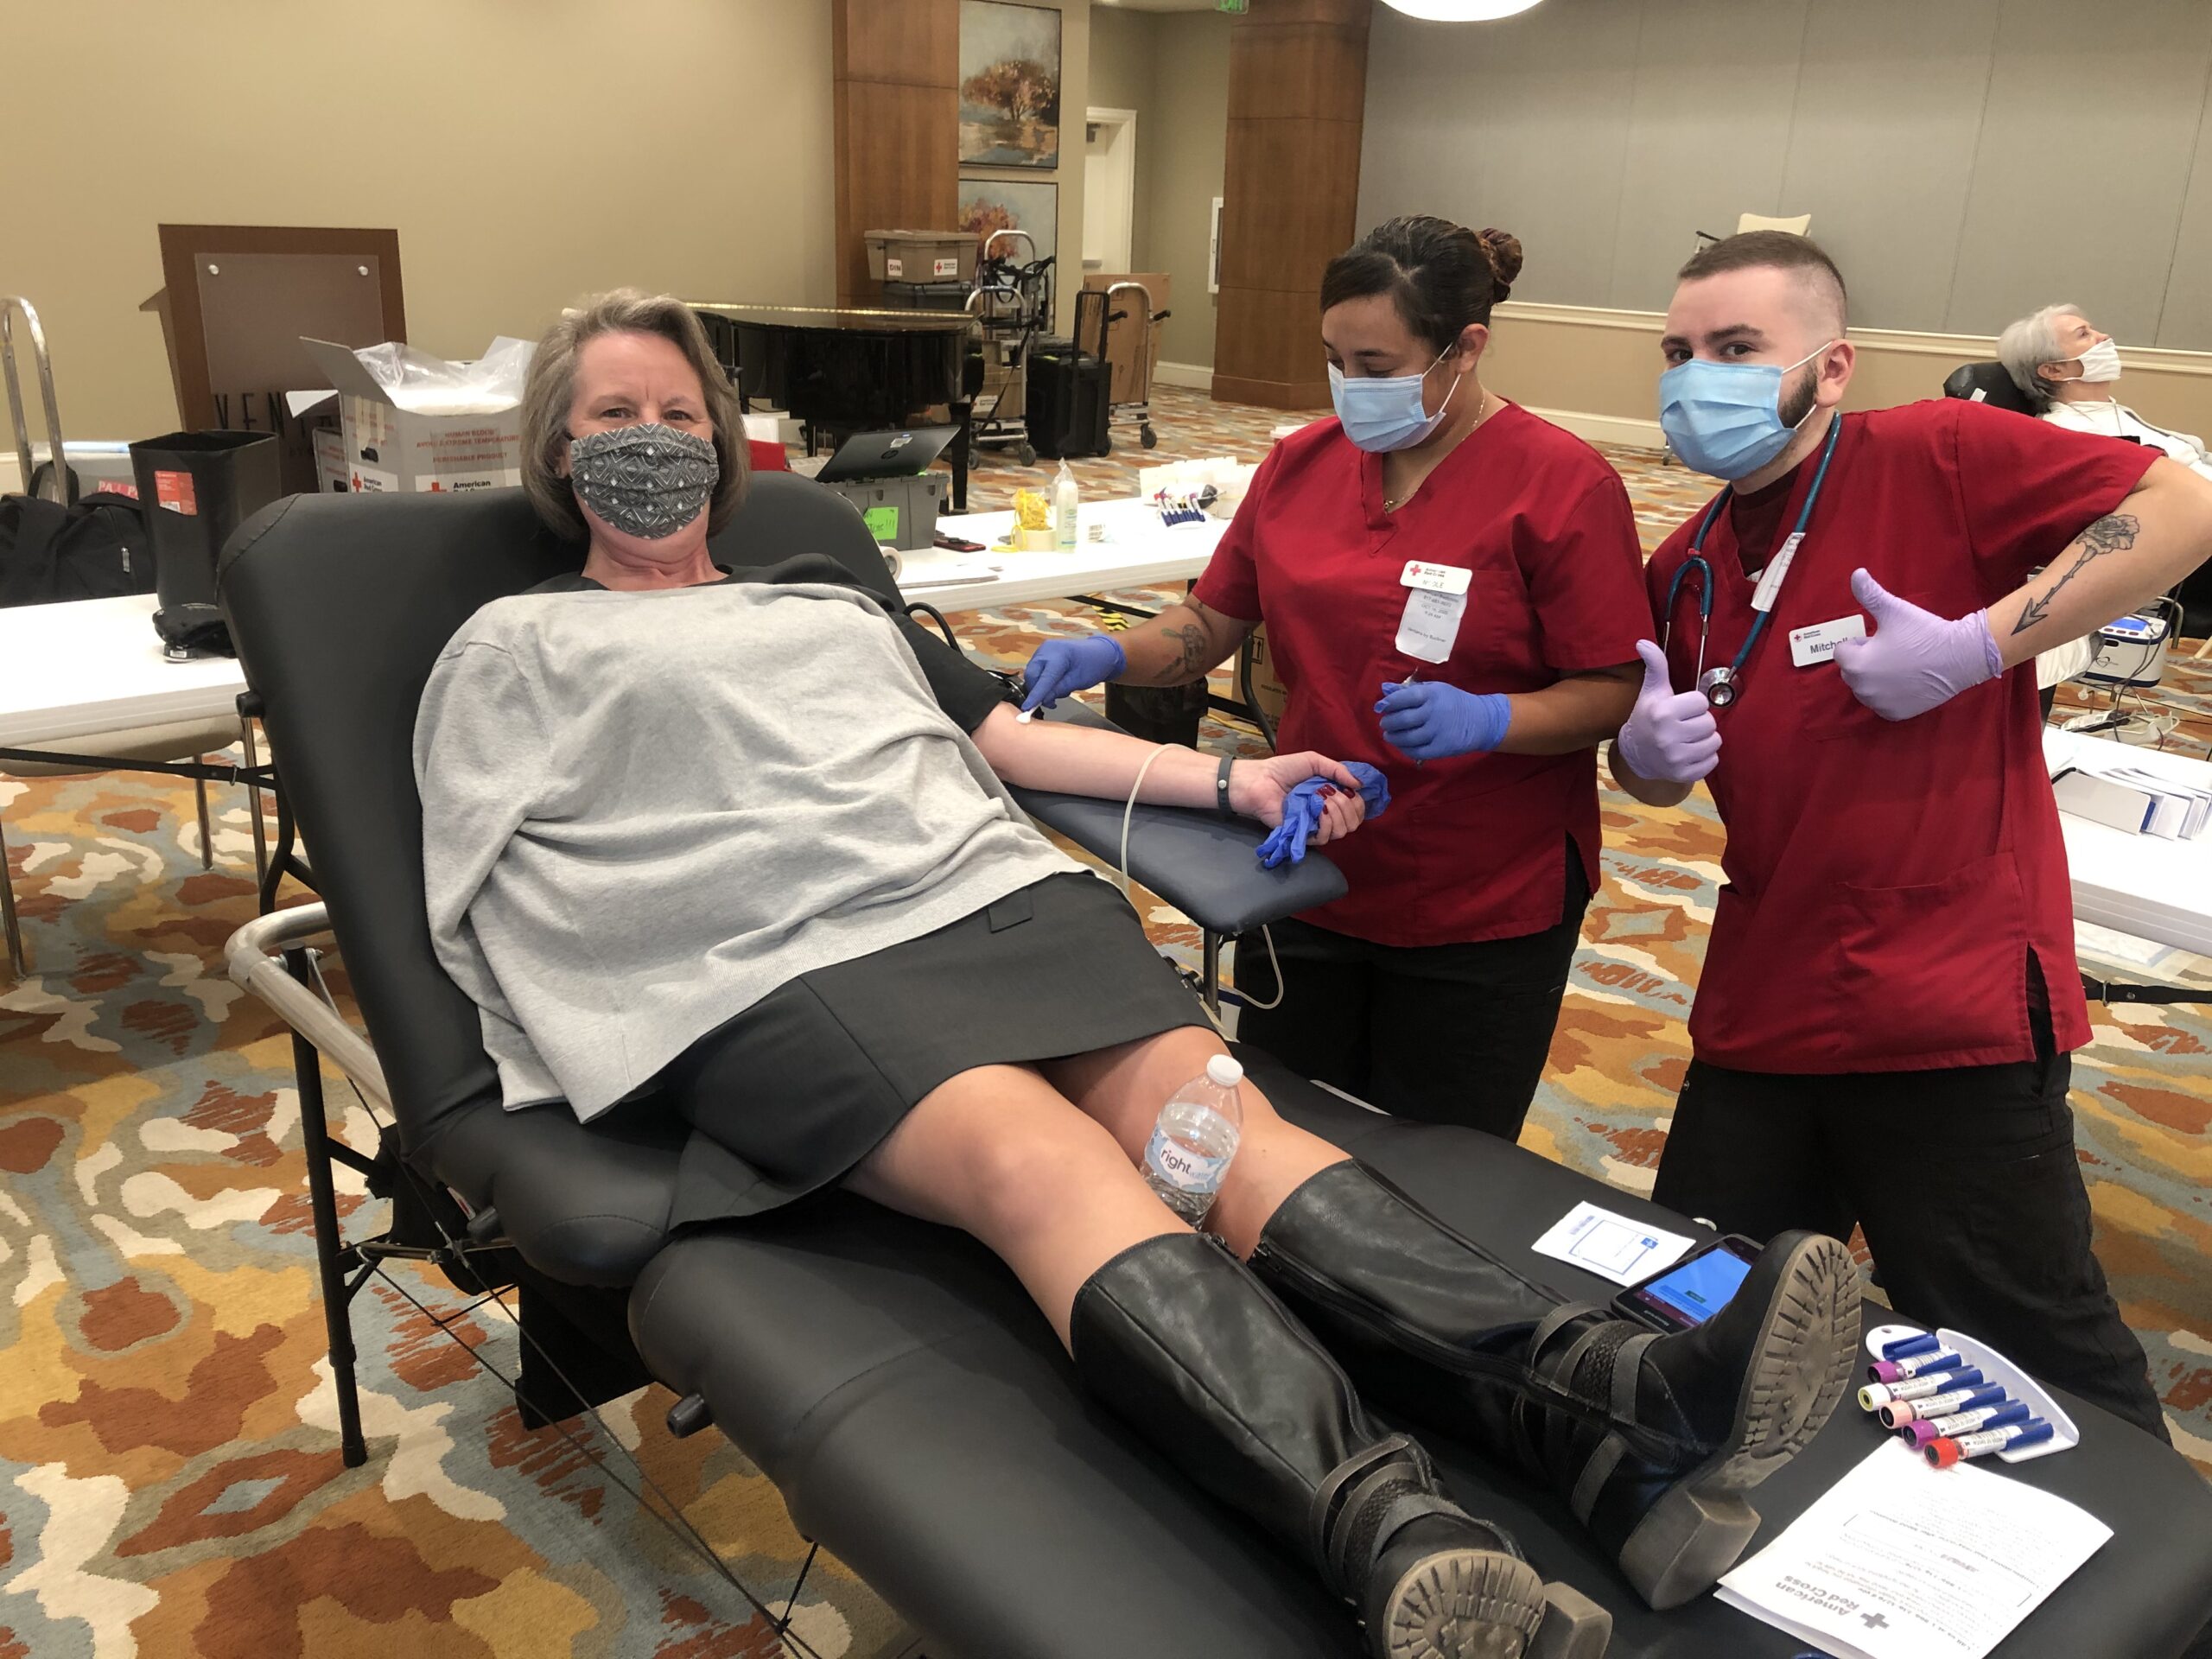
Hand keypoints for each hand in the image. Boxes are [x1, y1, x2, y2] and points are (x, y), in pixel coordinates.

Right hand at [1019, 634, 1127, 712]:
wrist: (1099, 652)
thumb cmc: (1093, 665)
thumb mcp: (1079, 681)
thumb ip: (1059, 690)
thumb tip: (1043, 700)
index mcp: (1059, 654)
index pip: (1044, 678)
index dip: (1035, 695)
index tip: (1027, 708)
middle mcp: (1046, 650)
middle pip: (1032, 675)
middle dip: (1037, 692)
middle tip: (1052, 703)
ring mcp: (1042, 651)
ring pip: (1032, 675)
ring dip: (1040, 687)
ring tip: (1058, 691)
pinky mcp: (1041, 655)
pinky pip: (1036, 671)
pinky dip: (1042, 682)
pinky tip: (1055, 684)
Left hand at [1246, 757, 1390, 867]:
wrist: (1261, 781)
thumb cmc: (1284, 769)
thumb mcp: (1315, 761)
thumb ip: (1338, 770)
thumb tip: (1360, 785)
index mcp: (1332, 797)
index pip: (1357, 809)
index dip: (1359, 802)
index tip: (1350, 791)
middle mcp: (1327, 813)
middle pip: (1353, 822)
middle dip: (1348, 806)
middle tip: (1331, 794)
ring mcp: (1315, 825)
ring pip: (1342, 831)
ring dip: (1337, 813)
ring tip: (1321, 801)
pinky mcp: (1303, 835)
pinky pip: (1324, 838)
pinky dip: (1326, 824)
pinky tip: (1317, 811)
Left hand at [1373, 679, 1511, 761]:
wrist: (1481, 720)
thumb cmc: (1452, 702)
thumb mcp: (1433, 689)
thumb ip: (1408, 690)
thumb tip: (1384, 689)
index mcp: (1431, 694)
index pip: (1403, 698)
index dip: (1388, 703)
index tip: (1381, 707)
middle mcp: (1434, 712)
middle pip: (1402, 720)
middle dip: (1388, 722)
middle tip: (1385, 723)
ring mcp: (1438, 732)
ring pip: (1407, 738)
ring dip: (1393, 737)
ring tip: (1389, 735)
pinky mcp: (1441, 748)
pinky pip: (1415, 752)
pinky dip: (1404, 749)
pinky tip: (1401, 744)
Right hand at [1613, 640, 1719, 783]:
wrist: (1636, 754)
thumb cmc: (1648, 717)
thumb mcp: (1652, 691)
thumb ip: (1655, 666)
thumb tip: (1643, 642)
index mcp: (1662, 713)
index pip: (1701, 702)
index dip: (1692, 704)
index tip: (1678, 710)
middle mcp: (1668, 737)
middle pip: (1710, 723)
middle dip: (1700, 722)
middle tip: (1683, 725)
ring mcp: (1676, 758)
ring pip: (1715, 742)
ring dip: (1705, 740)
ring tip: (1687, 739)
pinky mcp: (1684, 775)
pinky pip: (1713, 761)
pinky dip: (1705, 757)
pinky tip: (1689, 753)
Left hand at [1833, 569, 2000, 720]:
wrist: (1961, 657)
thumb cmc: (1924, 632)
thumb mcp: (1894, 610)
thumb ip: (1869, 593)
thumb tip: (1855, 573)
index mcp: (1856, 665)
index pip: (1842, 651)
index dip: (1860, 642)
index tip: (1881, 637)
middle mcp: (1862, 689)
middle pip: (1851, 671)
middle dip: (1865, 660)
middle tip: (1893, 649)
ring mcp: (1879, 704)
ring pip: (1866, 687)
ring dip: (1876, 677)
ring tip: (1901, 663)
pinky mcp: (1895, 714)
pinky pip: (1882, 703)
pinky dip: (1889, 694)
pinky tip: (1907, 681)